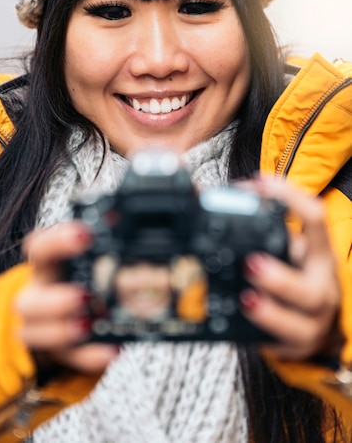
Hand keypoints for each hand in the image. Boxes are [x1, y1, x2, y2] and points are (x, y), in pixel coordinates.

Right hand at [15, 221, 118, 372]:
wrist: (64, 317)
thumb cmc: (81, 280)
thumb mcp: (90, 262)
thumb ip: (109, 252)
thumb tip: (138, 235)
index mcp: (47, 265)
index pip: (39, 247)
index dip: (57, 240)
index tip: (85, 235)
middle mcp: (37, 295)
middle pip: (26, 300)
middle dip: (54, 300)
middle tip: (84, 296)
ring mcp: (41, 327)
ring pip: (32, 333)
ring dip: (62, 330)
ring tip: (89, 325)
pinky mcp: (56, 352)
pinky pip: (67, 358)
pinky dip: (89, 356)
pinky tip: (111, 351)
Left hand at [239, 176, 341, 360]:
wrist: (320, 321)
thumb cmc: (296, 275)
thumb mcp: (289, 249)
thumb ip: (264, 229)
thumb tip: (205, 196)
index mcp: (320, 254)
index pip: (315, 218)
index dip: (289, 197)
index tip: (257, 183)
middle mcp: (323, 287)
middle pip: (311, 286)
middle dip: (280, 277)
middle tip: (250, 263)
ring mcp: (313, 320)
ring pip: (298, 324)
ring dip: (270, 311)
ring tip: (246, 299)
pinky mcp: (297, 344)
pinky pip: (280, 343)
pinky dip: (261, 332)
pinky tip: (242, 320)